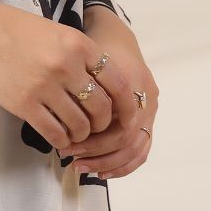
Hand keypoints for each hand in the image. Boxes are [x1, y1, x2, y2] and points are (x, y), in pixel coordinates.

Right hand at [0, 0, 138, 152]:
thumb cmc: (17, 30)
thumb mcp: (58, 32)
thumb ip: (82, 55)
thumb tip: (106, 85)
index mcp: (80, 45)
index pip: (118, 82)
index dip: (127, 105)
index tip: (128, 117)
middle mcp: (67, 66)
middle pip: (101, 108)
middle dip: (103, 124)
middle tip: (96, 127)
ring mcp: (46, 86)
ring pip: (80, 125)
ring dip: (82, 134)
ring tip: (77, 133)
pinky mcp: (25, 104)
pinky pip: (55, 133)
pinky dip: (63, 140)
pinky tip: (60, 138)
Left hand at [61, 7, 157, 179]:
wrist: (114, 36)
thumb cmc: (95, 49)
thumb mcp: (86, 65)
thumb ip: (81, 92)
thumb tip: (60, 127)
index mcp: (134, 87)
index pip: (120, 129)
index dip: (94, 143)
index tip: (66, 146)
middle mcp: (148, 100)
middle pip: (127, 142)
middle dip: (97, 155)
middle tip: (70, 160)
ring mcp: (151, 111)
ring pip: (136, 150)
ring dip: (108, 163)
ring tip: (80, 167)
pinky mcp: (148, 120)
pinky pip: (141, 150)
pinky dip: (122, 165)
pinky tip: (101, 174)